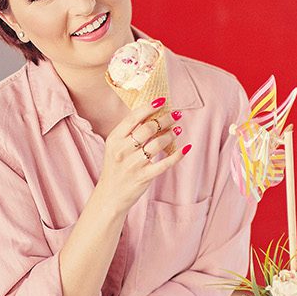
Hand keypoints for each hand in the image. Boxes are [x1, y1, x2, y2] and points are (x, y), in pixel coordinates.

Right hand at [95, 98, 184, 212]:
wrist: (110, 195)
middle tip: (176, 115)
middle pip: (149, 128)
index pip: (134, 118)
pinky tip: (186, 147)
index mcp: (114, 138)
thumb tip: (151, 114)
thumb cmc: (116, 167)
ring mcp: (134, 164)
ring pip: (158, 143)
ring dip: (171, 134)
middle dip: (166, 119)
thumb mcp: (115, 147)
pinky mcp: (144, 176)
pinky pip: (165, 163)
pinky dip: (178, 154)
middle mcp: (123, 150)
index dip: (149, 107)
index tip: (163, 100)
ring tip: (178, 130)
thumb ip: (129, 132)